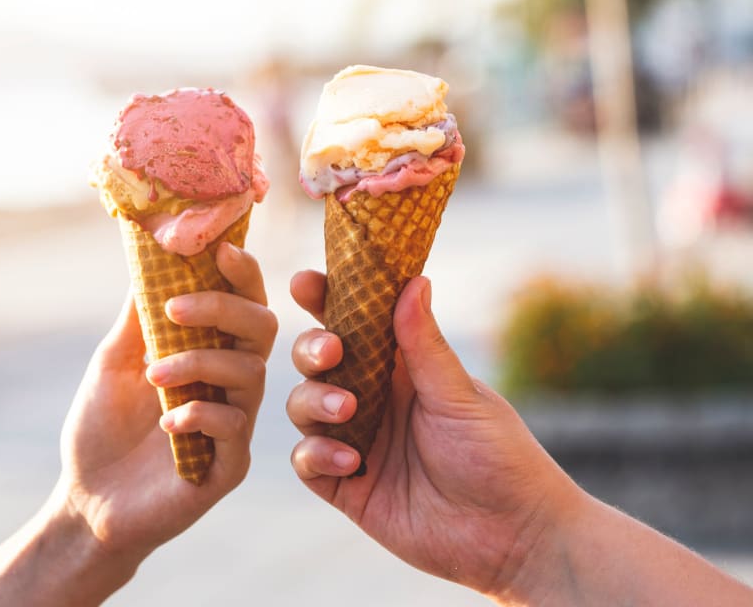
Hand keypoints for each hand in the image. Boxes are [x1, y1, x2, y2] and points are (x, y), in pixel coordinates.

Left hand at [58, 242, 276, 564]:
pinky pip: (236, 425)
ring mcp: (237, 421)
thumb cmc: (103, 427)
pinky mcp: (231, 464)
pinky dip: (200, 413)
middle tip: (174, 308)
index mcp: (213, 350)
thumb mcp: (115, 360)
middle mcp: (234, 380)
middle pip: (262, 326)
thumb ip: (139, 316)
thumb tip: (150, 256)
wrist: (88, 500)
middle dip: (223, 308)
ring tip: (153, 377)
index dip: (243, 273)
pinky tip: (167, 424)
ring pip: (250, 371)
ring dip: (199, 362)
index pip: (245, 302)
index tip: (222, 249)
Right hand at [286, 270, 578, 598]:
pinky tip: (352, 462)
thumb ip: (426, 344)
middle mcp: (372, 398)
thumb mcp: (459, 394)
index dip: (326, 300)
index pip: (355, 323)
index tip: (306, 283)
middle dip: (312, 349)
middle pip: (317, 360)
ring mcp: (357, 441)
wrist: (512, 535)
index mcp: (400, 367)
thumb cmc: (497, 453)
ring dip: (315, 401)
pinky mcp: (348, 486)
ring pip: (304, 405)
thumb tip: (415, 280)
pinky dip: (318, 455)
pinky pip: (308, 462)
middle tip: (331, 352)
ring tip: (348, 411)